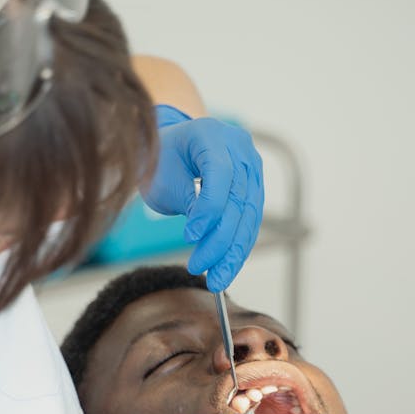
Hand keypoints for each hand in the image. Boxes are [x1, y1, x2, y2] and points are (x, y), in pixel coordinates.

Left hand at [141, 105, 263, 290]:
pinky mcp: (254, 185)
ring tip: (218, 279)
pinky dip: (238, 245)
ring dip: (234, 251)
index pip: (220, 174)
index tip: (190, 237)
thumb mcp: (164, 179)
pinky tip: (226, 267)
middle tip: (202, 270)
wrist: (168, 148)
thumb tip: (206, 234)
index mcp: (211, 134)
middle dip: (221, 241)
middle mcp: (238, 146)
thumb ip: (188, 201)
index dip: (209, 209)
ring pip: (250, 215)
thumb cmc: (160, 160)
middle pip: (239, 199)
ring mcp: (251, 165)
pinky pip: (250, 219)